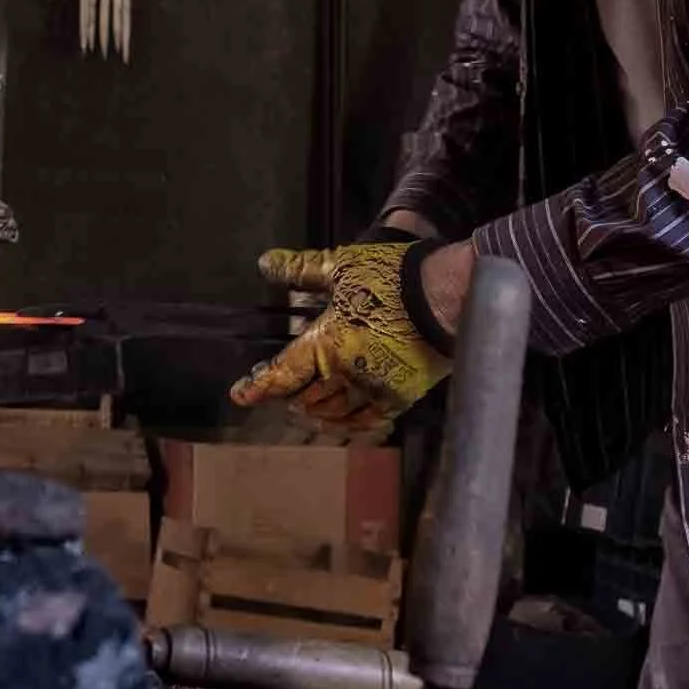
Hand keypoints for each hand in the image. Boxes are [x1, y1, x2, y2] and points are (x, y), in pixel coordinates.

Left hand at [229, 241, 452, 433]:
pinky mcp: (402, 398)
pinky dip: (350, 425)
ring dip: (316, 414)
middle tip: (278, 394)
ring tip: (306, 409)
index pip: (282, 374)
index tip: (240, 395)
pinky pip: (368, 423)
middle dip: (288, 398)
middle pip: (306, 400)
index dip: (258, 388)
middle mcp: (346, 375)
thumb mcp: (342, 267)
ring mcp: (375, 391)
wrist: (448, 295)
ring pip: (334, 416)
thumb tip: (265, 263)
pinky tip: (344, 422)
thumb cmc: (393, 278)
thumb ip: (300, 270)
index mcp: (326, 345)